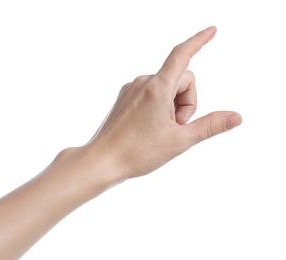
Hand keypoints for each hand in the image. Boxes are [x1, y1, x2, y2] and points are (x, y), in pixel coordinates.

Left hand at [84, 26, 241, 179]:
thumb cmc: (137, 152)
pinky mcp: (126, 97)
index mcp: (156, 88)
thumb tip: (236, 117)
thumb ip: (209, 126)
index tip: (212, 30)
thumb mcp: (179, 141)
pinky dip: (160, 105)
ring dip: (173, 106)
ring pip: (167, 87)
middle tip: (175, 127)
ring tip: (161, 129)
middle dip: (187, 102)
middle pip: (181, 79)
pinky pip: (152, 92)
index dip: (199, 41)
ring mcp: (133, 89)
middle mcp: (143, 82)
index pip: (182, 55)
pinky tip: (150, 126)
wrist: (102, 160)